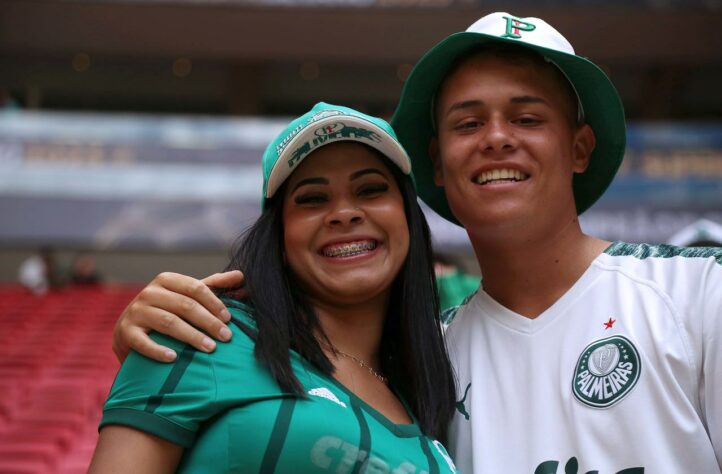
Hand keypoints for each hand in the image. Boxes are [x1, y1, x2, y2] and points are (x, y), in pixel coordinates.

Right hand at [112, 271, 244, 362]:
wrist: (130, 331)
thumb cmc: (167, 310)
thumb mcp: (187, 295)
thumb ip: (213, 285)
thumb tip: (241, 275)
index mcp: (166, 280)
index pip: (195, 287)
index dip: (214, 302)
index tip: (229, 319)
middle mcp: (149, 293)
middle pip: (185, 305)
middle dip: (208, 322)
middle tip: (226, 337)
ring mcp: (136, 312)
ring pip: (168, 323)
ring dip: (192, 336)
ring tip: (210, 348)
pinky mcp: (125, 332)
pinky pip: (143, 342)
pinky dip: (158, 350)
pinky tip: (174, 358)